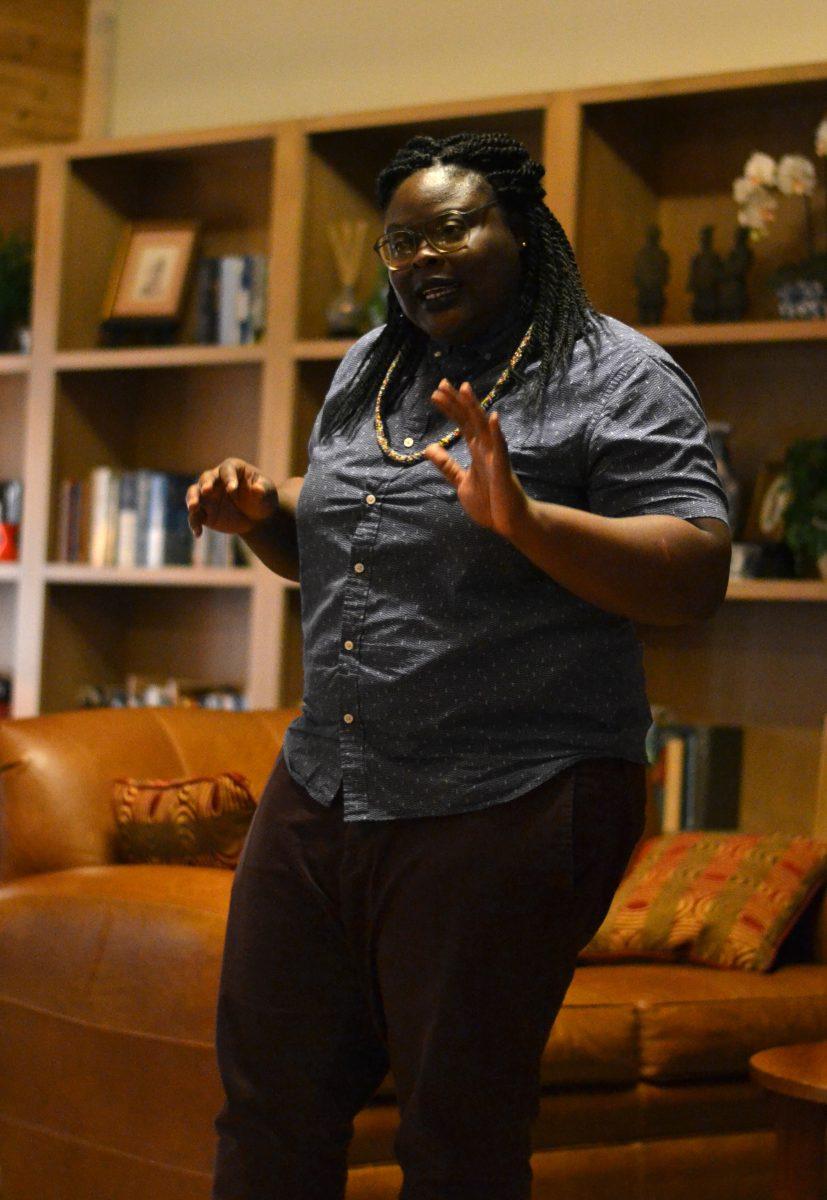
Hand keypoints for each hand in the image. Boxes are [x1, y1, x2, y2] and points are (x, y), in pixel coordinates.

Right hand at [186, 458, 278, 537]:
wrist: (257, 518)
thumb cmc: (263, 499)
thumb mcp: (267, 494)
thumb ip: (262, 490)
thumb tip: (258, 489)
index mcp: (233, 469)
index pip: (227, 470)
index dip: (229, 478)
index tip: (232, 489)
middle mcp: (216, 479)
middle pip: (206, 478)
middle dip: (205, 484)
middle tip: (206, 491)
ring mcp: (208, 495)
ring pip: (194, 493)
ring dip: (192, 499)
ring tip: (193, 508)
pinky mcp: (204, 511)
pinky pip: (195, 515)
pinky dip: (194, 523)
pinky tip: (198, 533)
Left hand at [423, 379, 530, 540]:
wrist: (509, 524)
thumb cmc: (490, 503)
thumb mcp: (460, 482)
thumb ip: (447, 465)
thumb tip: (428, 448)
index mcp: (476, 451)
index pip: (461, 423)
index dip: (450, 408)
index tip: (436, 393)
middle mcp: (486, 448)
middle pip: (470, 419)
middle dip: (457, 402)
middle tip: (442, 384)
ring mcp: (495, 457)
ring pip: (483, 427)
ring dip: (474, 408)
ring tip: (464, 389)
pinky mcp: (503, 469)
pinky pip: (500, 448)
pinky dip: (497, 433)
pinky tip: (493, 417)